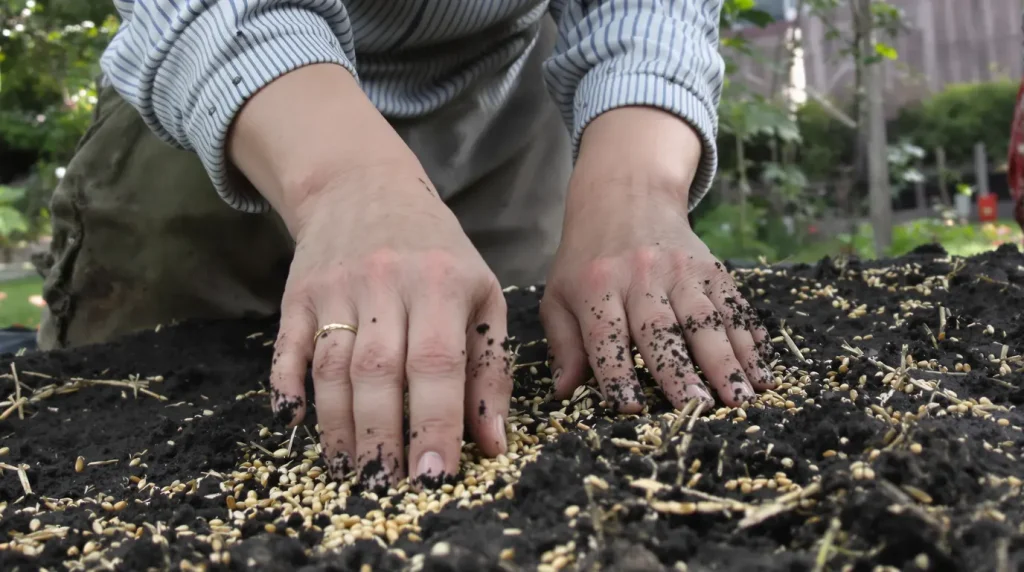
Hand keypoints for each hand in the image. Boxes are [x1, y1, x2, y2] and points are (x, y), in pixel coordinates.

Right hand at [269, 165, 511, 487]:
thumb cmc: (438, 253)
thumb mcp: (481, 294)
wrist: (364, 187)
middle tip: (387, 489)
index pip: (437, 363)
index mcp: (441, 283)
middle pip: (377, 373)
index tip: (435, 477)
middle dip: (381, 438)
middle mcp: (385, 282)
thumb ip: (490, 368)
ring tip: (351, 472)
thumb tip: (493, 445)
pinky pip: (287, 347)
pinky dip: (287, 386)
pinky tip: (294, 422)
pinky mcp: (298, 293)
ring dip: (338, 427)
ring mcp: (336, 287)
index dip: (434, 422)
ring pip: (331, 368)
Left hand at [540, 108, 774, 411]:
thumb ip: (564, 344)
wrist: (626, 197)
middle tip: (698, 409)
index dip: (617, 372)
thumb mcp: (559, 296)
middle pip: (662, 329)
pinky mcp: (712, 269)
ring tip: (740, 399)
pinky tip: (762, 373)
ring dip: (727, 361)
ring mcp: (682, 271)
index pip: (604, 335)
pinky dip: (751, 341)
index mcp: (597, 286)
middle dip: (681, 371)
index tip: (630, 408)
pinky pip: (734, 307)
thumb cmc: (586, 261)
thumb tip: (563, 393)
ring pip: (706, 319)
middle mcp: (641, 276)